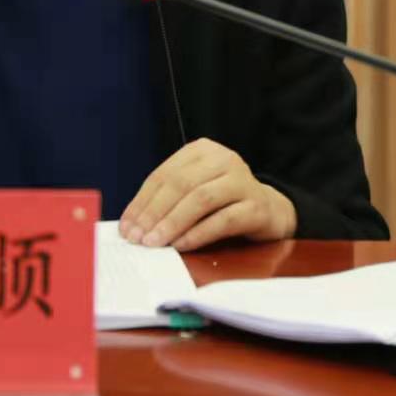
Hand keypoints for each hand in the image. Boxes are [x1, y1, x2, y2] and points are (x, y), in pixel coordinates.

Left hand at [119, 138, 296, 251]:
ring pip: (200, 199)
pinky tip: (181, 246)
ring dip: (173, 223)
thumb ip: (168, 200)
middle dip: (154, 213)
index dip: (142, 202)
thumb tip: (132, 224)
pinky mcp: (256, 206)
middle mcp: (224, 159)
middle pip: (181, 184)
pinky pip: (223, 220)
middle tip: (137, 237)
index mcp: (202, 150)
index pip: (164, 175)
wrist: (269, 210)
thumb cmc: (223, 202)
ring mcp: (242, 181)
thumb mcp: (194, 191)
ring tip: (155, 243)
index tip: (126, 227)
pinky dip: (198, 233)